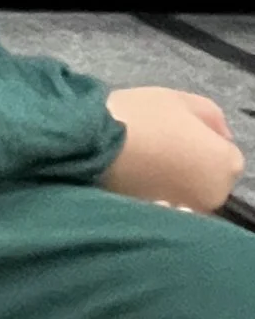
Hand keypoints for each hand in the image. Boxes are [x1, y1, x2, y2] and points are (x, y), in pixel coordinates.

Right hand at [102, 86, 244, 213]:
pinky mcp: (153, 219)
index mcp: (226, 164)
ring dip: (170, 179)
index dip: (201, 137)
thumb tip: (219, 134)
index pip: (224, 152)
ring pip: (182, 191)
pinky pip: (160, 202)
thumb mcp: (179, 99)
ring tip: (141, 159)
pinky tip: (131, 174)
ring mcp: (182, 211)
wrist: (92, 146)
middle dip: (190, 162)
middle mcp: (213, 195)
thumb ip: (210, 116)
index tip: (175, 128)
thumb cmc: (141, 117)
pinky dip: (151, 191)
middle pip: (205, 176)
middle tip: (158, 142)